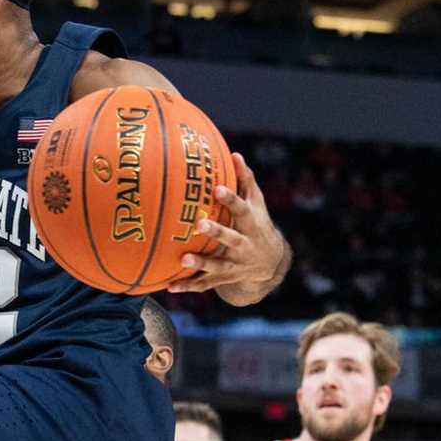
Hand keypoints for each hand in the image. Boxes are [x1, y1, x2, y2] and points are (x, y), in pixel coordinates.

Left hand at [167, 152, 288, 303]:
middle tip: (199, 223)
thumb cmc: (257, 223)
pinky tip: (170, 287)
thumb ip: (245, 180)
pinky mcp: (225, 278)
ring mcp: (235, 265)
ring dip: (201, 264)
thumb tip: (234, 154)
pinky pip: (205, 284)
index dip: (231, 199)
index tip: (217, 189)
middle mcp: (244, 246)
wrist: (270, 263)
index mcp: (251, 224)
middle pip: (231, 239)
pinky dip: (188, 286)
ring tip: (182, 259)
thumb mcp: (256, 203)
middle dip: (217, 232)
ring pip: (218, 266)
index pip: (242, 209)